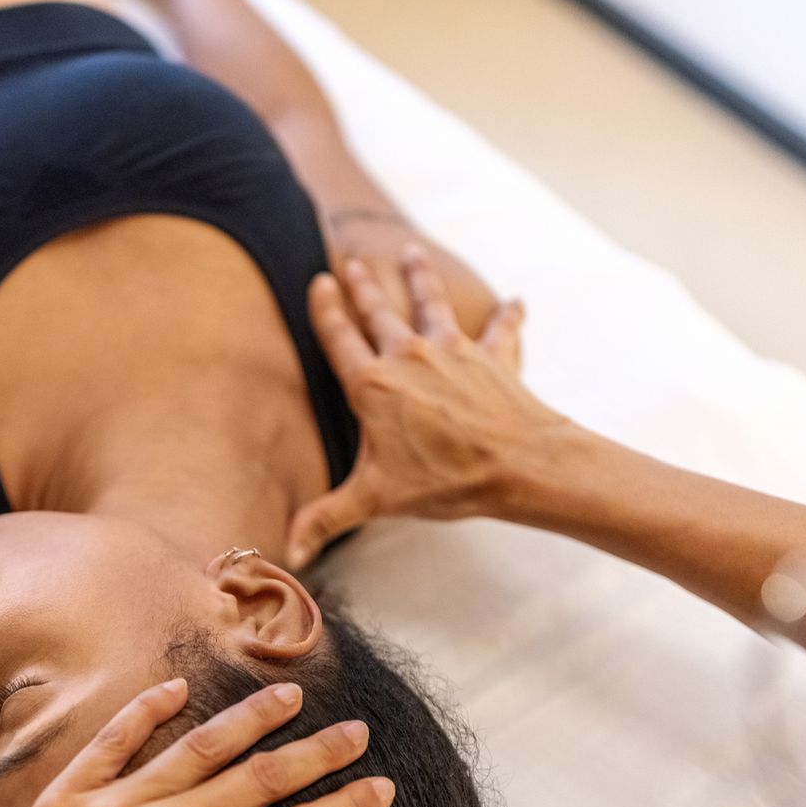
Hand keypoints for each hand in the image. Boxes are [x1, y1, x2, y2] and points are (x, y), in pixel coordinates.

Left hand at [0, 678, 391, 806]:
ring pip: (198, 746)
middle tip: (355, 729)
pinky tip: (177, 688)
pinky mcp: (69, 800)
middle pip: (261, 776)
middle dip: (317, 751)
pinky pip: (115, 741)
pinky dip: (147, 710)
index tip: (382, 785)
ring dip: (250, 717)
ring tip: (287, 695)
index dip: (349, 806)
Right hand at [287, 246, 585, 568]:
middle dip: (363, 286)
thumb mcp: (375, 500)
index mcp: (373, 385)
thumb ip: (326, 518)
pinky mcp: (493, 356)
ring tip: (412, 253)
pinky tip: (516, 301)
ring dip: (420, 277)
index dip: (326, 310)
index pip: (340, 338)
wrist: (518, 465)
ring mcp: (453, 350)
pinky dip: (508, 315)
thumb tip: (287, 553)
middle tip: (352, 262)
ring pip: (431, 303)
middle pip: (379, 312)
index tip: (319, 282)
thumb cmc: (445, 481)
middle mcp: (409, 357)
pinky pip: (501, 329)